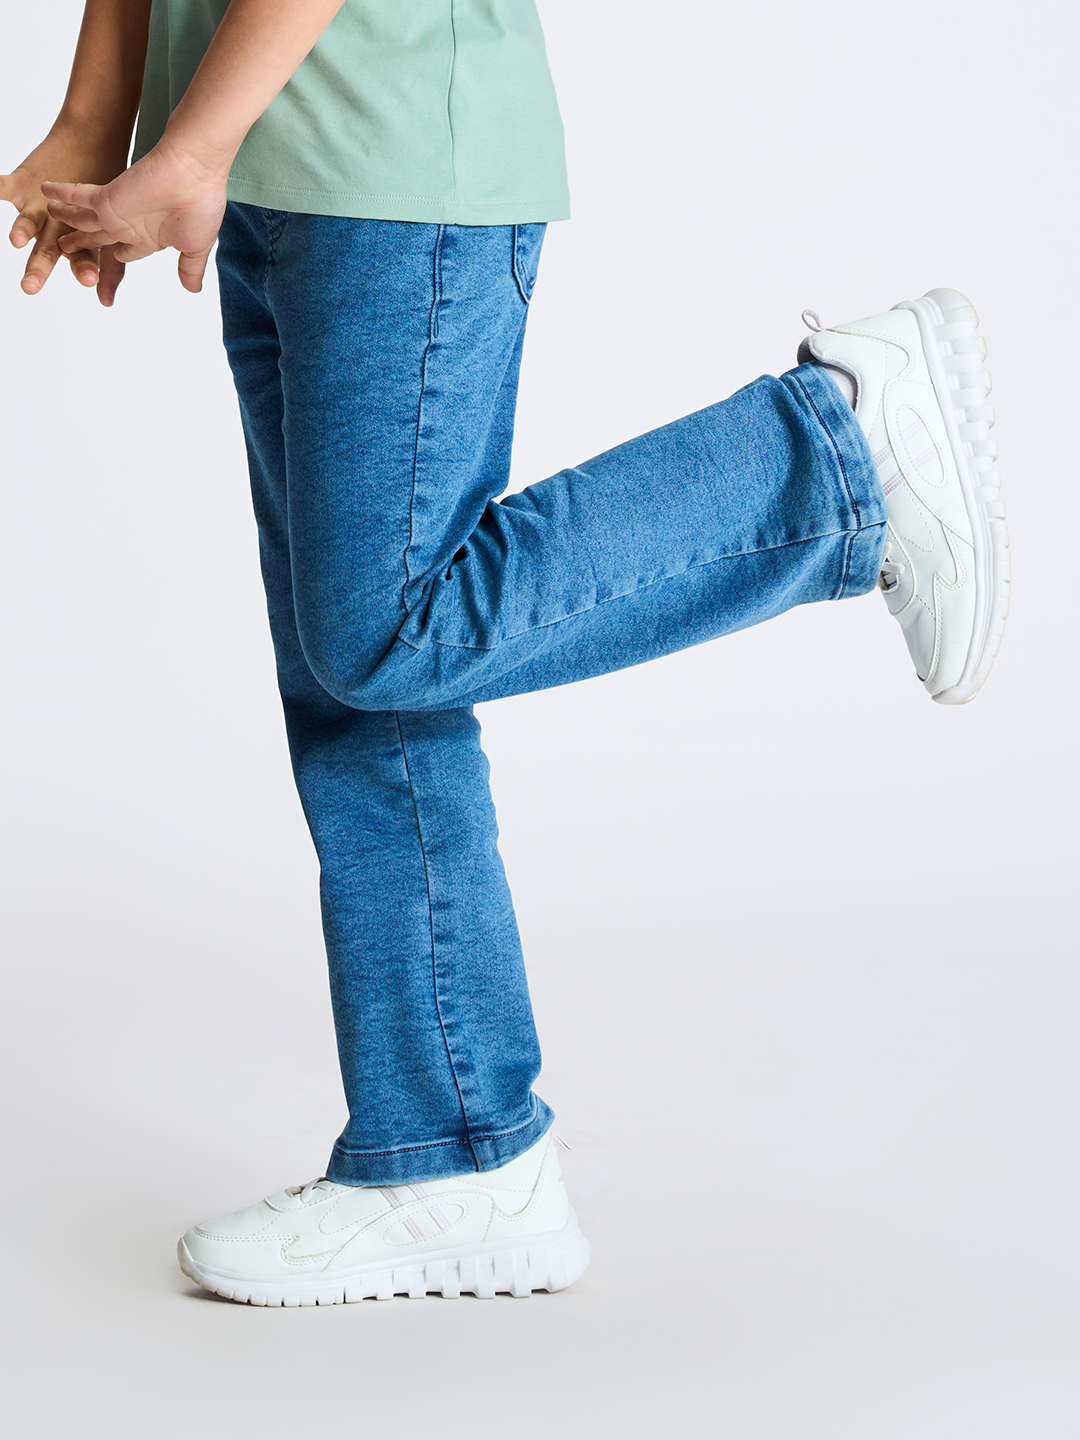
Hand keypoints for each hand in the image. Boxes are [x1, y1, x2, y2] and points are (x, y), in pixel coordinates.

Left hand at [1, 125, 130, 304]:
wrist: (87, 144)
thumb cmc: (99, 191)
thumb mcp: (110, 229)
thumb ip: (112, 266)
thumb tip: (106, 302)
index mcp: (78, 240)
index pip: (81, 259)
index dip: (84, 268)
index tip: (90, 281)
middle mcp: (54, 229)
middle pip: (47, 251)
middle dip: (38, 268)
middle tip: (29, 286)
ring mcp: (36, 207)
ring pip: (26, 224)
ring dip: (20, 231)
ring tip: (16, 240)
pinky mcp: (20, 185)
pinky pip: (2, 186)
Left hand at [44, 136, 228, 294]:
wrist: (194, 171)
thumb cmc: (200, 204)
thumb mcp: (196, 247)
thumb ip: (190, 268)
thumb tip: (193, 290)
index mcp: (150, 236)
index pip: (127, 251)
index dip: (116, 257)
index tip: (108, 263)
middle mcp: (130, 223)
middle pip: (100, 240)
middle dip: (83, 249)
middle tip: (66, 254)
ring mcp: (116, 210)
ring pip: (83, 221)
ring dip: (67, 222)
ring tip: (50, 224)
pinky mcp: (107, 195)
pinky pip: (76, 195)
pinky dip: (61, 193)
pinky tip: (45, 191)